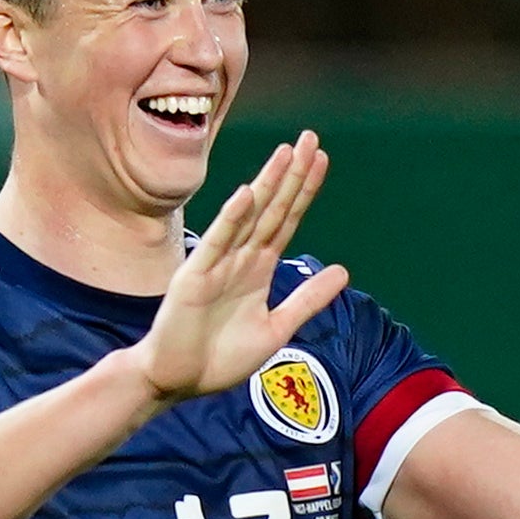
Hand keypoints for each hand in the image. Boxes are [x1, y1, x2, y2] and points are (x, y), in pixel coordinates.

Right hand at [135, 132, 349, 402]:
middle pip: (272, 208)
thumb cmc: (220, 357)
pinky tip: (248, 193)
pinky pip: (217, 243)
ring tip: (287, 152)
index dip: (304, 190)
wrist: (176, 380)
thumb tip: (343, 271)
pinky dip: (232, 218)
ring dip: (268, 184)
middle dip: (292, 174)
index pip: (286, 220)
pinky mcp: (195, 277)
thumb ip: (307, 299)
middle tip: (310, 138)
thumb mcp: (276, 328)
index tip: (321, 159)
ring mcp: (216, 264)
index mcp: (258, 269)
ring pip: (248, 217)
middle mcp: (239, 258)